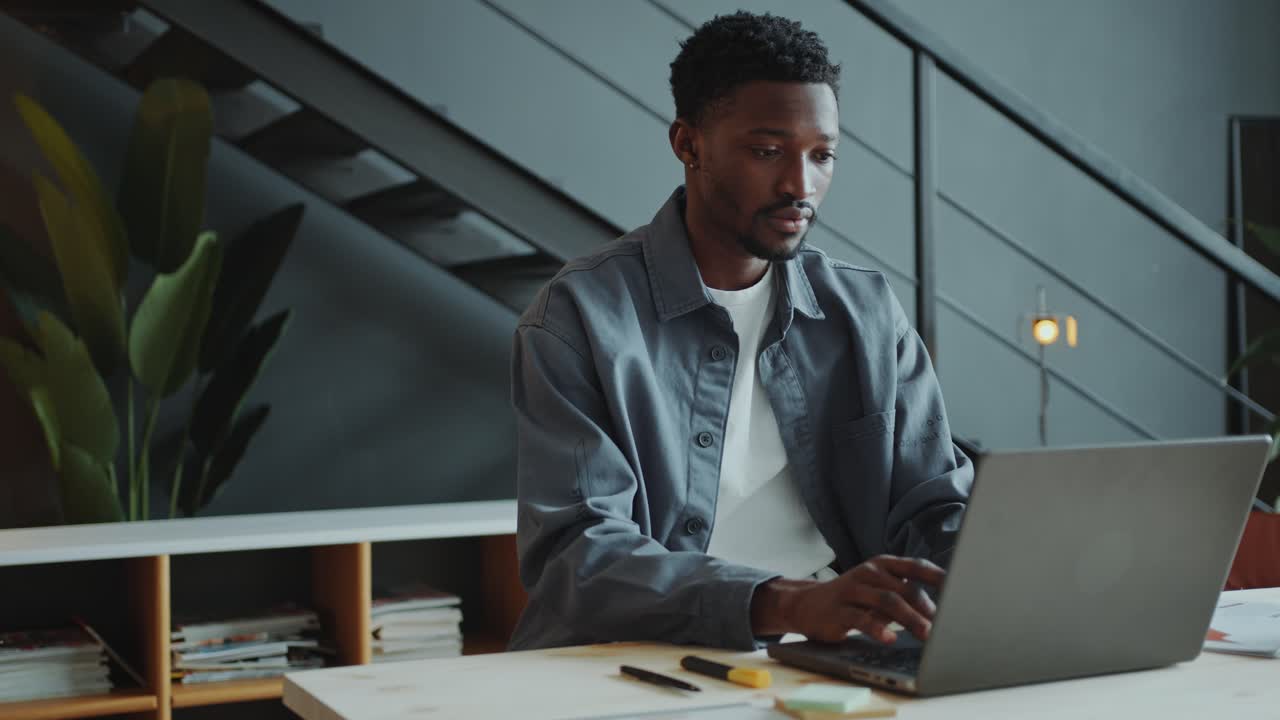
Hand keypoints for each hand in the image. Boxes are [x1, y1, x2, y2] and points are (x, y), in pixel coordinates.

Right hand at [751, 555, 944, 643]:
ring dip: (910, 619)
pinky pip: (861, 619)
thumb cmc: (852, 599)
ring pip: (886, 601)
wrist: (807, 604)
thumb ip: (905, 595)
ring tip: (927, 634)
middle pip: (904, 588)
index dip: (939, 577)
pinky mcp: (838, 610)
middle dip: (926, 608)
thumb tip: (942, 611)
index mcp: (882, 565)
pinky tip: (890, 638)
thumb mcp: (879, 591)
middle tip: (945, 625)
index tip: (960, 588)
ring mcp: (852, 589)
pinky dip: (878, 629)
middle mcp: (868, 573)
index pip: (916, 566)